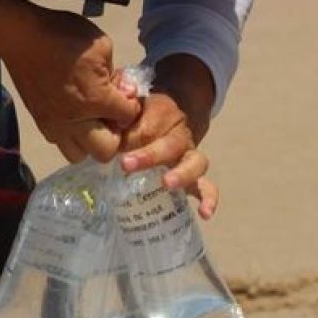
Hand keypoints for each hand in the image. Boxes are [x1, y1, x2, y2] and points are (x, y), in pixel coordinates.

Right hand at [0, 0, 141, 158]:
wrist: (20, 36)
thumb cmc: (64, 36)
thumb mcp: (102, 46)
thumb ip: (117, 73)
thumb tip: (123, 90)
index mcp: (96, 100)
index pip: (128, 119)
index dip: (132, 107)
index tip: (127, 96)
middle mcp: (76, 121)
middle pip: (106, 152)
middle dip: (114, 136)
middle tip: (111, 116)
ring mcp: (55, 125)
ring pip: (79, 155)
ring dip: (90, 142)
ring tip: (92, 121)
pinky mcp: (40, 122)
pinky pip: (59, 143)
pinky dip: (70, 137)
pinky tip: (73, 117)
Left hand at [119, 55, 218, 218]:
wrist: (179, 107)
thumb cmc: (145, 112)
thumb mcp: (131, 103)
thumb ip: (119, 109)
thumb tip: (108, 128)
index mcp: (160, 114)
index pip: (143, 126)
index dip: (128, 138)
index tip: (111, 149)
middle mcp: (178, 135)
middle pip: (169, 144)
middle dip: (150, 155)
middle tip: (127, 165)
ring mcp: (189, 155)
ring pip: (194, 163)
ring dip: (182, 175)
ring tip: (168, 185)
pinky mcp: (195, 172)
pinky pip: (206, 186)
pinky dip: (209, 198)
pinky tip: (205, 214)